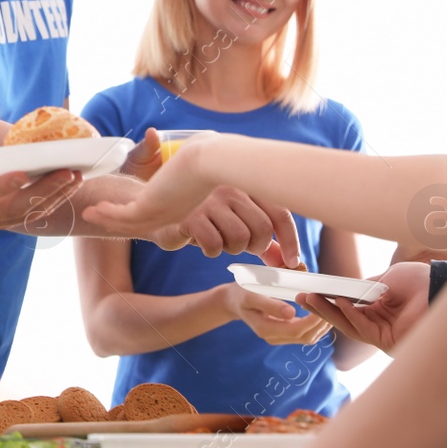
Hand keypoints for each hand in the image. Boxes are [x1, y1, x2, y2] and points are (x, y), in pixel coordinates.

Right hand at [0, 129, 81, 230]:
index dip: (1, 186)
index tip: (24, 173)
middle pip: (13, 208)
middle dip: (43, 191)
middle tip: (67, 172)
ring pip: (29, 213)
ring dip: (55, 196)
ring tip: (77, 175)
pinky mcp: (7, 218)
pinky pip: (34, 212)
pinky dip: (54, 198)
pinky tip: (71, 182)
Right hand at [78, 136, 219, 237]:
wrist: (212, 160)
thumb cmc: (214, 156)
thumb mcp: (199, 156)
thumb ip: (193, 150)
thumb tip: (199, 137)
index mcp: (183, 206)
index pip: (157, 215)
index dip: (140, 215)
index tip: (126, 212)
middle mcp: (170, 214)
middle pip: (139, 224)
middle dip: (118, 221)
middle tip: (101, 218)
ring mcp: (159, 212)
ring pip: (128, 222)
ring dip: (107, 217)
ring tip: (90, 213)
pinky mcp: (149, 207)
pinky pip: (122, 214)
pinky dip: (107, 212)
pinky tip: (93, 209)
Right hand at [148, 186, 302, 267]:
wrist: (154, 208)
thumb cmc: (201, 217)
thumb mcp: (234, 225)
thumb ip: (261, 241)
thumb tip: (288, 262)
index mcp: (245, 184)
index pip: (280, 213)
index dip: (290, 241)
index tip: (292, 263)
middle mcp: (230, 187)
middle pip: (262, 230)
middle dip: (256, 248)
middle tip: (242, 247)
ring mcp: (210, 200)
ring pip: (240, 239)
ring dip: (231, 249)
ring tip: (218, 240)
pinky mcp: (191, 215)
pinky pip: (215, 244)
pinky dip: (212, 250)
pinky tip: (202, 242)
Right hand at [223, 283, 329, 345]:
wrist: (233, 301)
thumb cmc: (241, 293)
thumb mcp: (251, 294)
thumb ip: (270, 304)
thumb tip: (291, 313)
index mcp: (265, 329)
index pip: (296, 329)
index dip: (312, 319)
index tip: (321, 303)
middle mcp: (274, 337)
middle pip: (305, 336)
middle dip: (321, 322)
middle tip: (332, 305)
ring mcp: (279, 337)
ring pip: (308, 337)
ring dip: (322, 325)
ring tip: (331, 309)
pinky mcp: (284, 333)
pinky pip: (304, 334)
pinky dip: (316, 325)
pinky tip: (322, 313)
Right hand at [300, 260, 430, 353]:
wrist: (440, 287)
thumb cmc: (419, 282)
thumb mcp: (386, 279)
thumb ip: (364, 287)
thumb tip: (344, 289)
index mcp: (379, 308)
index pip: (348, 306)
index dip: (328, 299)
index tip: (310, 290)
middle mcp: (380, 323)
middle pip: (344, 318)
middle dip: (321, 308)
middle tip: (300, 297)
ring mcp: (383, 334)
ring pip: (349, 325)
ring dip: (328, 312)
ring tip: (310, 298)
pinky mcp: (388, 342)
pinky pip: (364, 328)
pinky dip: (351, 315)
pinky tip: (340, 302)